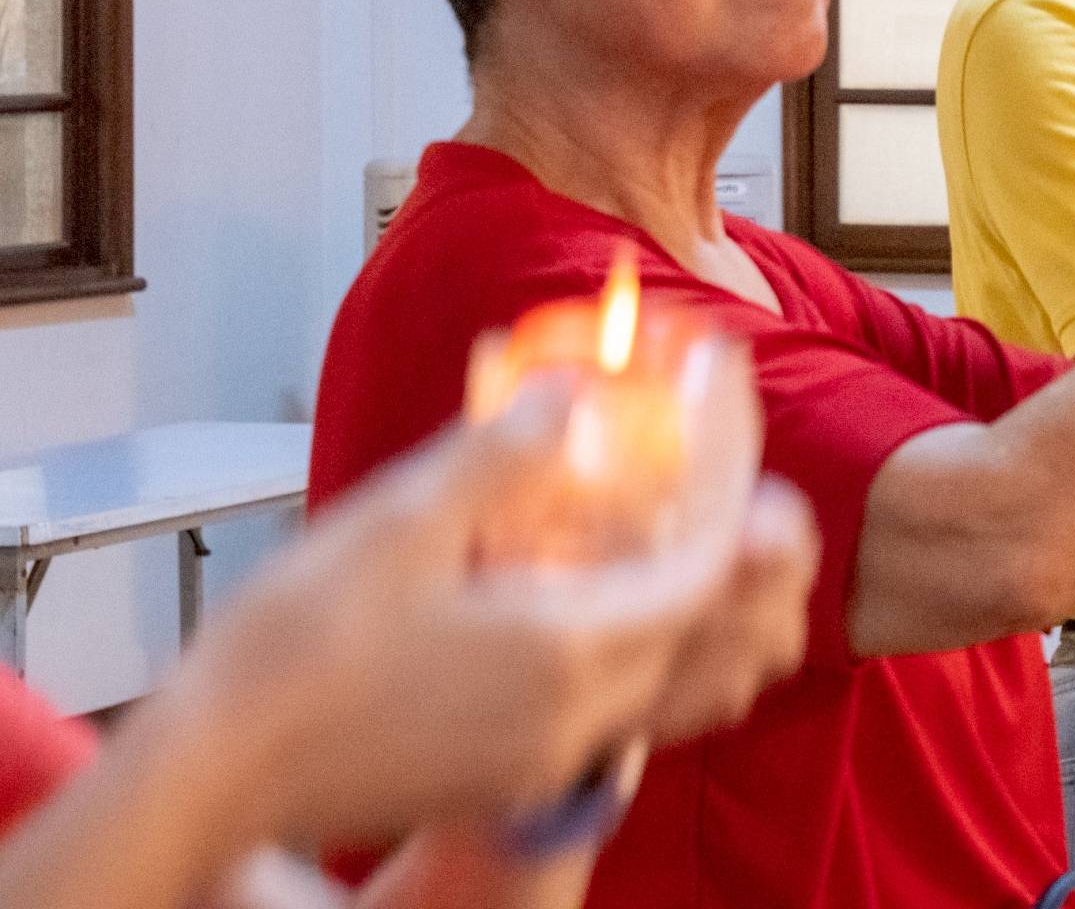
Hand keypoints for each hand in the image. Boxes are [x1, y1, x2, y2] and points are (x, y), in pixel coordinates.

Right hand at [170, 386, 817, 846]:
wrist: (218, 768)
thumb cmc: (292, 653)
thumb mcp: (403, 520)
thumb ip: (508, 455)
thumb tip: (576, 397)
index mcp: (569, 649)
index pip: (707, 569)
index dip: (735, 488)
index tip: (734, 422)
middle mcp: (580, 714)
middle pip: (725, 639)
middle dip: (759, 561)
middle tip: (762, 489)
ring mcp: (553, 753)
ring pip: (692, 691)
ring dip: (726, 620)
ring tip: (720, 544)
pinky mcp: (519, 772)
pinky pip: (638, 717)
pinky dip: (670, 661)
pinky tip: (629, 610)